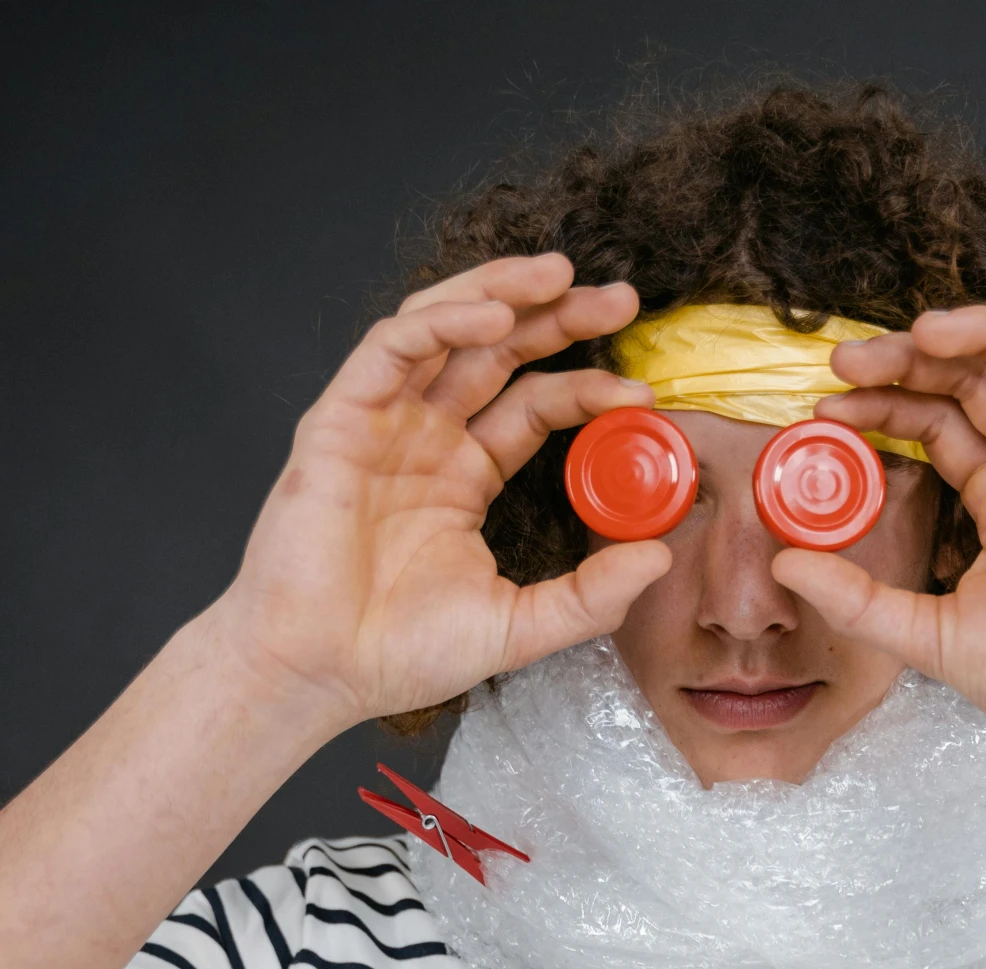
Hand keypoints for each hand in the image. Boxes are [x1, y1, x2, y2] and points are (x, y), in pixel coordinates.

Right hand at [213, 254, 668, 732]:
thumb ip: (590, 596)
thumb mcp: (519, 626)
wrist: (320, 672)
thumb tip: (661, 558)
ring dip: (502, 291)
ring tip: (561, 275)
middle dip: (559, 317)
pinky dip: (443, 320)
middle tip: (623, 301)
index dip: (586, 390)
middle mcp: (425, 438)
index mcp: (464, 476)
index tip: (641, 394)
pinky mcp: (340, 419)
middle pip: (499, 353)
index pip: (534, 407)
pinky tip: (493, 314)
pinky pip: (393, 347)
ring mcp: (382, 422)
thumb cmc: (400, 653)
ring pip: (446, 328)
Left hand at [775, 307, 985, 772]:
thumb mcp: (925, 634)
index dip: (886, 404)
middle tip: (848, 361)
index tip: (827, 406)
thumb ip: (856, 598)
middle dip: (911, 359)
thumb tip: (783, 563)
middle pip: (974, 381)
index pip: (939, 422)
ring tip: (918, 337)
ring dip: (976, 334)